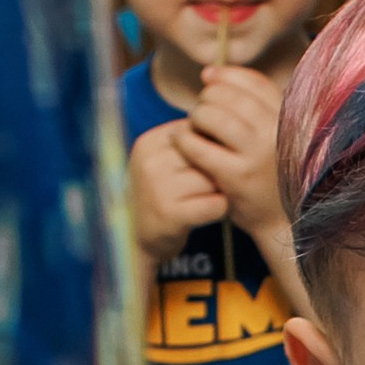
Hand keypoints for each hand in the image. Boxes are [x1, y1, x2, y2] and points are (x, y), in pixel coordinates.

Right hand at [128, 116, 227, 261]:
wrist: (136, 237)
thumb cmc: (161, 193)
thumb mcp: (165, 161)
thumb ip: (189, 143)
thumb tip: (228, 127)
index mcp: (150, 142)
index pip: (196, 131)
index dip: (209, 148)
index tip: (203, 165)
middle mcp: (151, 161)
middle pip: (207, 154)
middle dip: (214, 171)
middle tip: (206, 187)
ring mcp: (158, 187)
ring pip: (213, 179)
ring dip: (218, 191)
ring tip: (205, 199)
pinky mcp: (170, 214)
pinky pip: (215, 204)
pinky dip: (219, 210)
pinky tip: (206, 214)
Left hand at [182, 62, 287, 250]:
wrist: (279, 219)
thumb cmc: (268, 171)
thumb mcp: (269, 133)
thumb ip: (249, 102)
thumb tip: (208, 72)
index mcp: (287, 118)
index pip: (254, 82)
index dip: (226, 76)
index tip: (209, 81)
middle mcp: (275, 132)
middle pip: (230, 96)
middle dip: (207, 98)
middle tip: (201, 113)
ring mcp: (256, 154)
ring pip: (213, 116)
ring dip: (195, 116)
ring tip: (193, 127)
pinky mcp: (236, 176)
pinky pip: (199, 147)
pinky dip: (184, 139)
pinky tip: (180, 141)